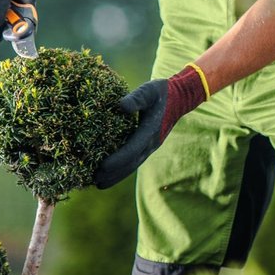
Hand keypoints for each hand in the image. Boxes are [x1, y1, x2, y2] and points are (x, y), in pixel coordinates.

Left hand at [94, 65, 208, 188]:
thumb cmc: (160, 92)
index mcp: (150, 130)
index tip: (102, 167)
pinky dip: (122, 169)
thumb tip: (120, 106)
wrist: (179, 98)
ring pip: (133, 165)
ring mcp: (150, 146)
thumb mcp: (148, 90)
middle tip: (95, 181)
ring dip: (117, 176)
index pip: (132, 150)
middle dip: (114, 173)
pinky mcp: (148, 146)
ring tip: (99, 184)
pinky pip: (134, 161)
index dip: (117, 160)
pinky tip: (110, 174)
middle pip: (131, 163)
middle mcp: (151, 143)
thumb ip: (135, 99)